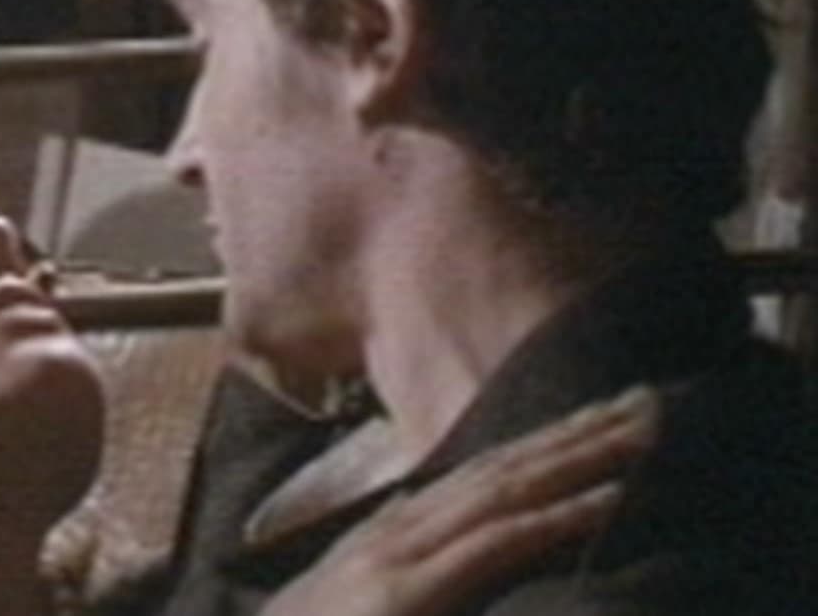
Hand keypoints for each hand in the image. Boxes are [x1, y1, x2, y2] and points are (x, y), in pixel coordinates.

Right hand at [261, 387, 659, 615]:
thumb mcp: (345, 614)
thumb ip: (395, 591)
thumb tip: (437, 586)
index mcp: (384, 540)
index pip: (476, 479)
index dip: (540, 445)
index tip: (598, 419)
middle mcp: (393, 534)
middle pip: (501, 469)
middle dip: (576, 432)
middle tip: (649, 399)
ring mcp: (396, 560)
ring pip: (506, 491)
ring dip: (581, 457)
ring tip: (643, 431)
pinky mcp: (404, 597)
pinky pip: (493, 546)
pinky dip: (554, 519)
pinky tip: (607, 499)